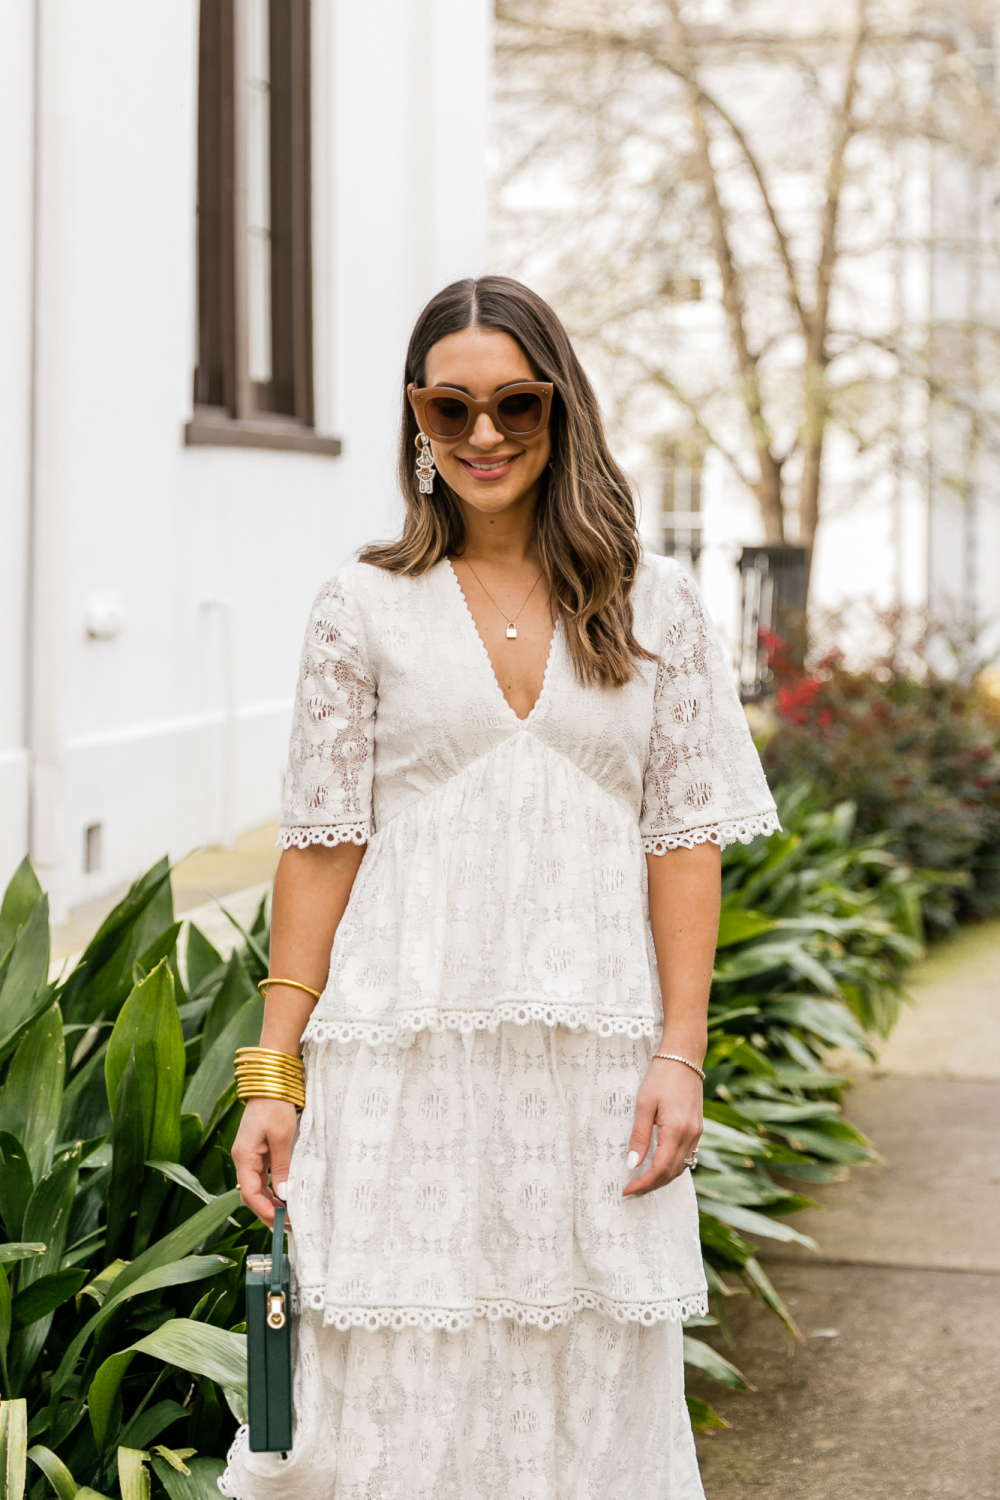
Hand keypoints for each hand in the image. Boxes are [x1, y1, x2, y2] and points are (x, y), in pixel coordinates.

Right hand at [231, 1098, 297, 1226]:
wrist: (272, 1082)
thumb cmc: (275, 1105)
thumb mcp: (282, 1136)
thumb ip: (282, 1167)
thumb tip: (284, 1196)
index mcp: (244, 1156)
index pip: (249, 1193)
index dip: (264, 1210)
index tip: (281, 1222)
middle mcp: (244, 1159)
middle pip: (251, 1195)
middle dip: (268, 1212)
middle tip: (288, 1226)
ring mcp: (251, 1156)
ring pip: (257, 1188)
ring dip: (271, 1203)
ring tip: (289, 1217)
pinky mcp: (260, 1152)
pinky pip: (263, 1178)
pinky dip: (272, 1191)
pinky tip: (285, 1199)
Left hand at [622, 1060, 702, 1197]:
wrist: (684, 1057)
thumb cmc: (661, 1077)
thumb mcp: (643, 1105)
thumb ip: (639, 1137)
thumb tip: (632, 1164)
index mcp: (676, 1131)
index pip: (659, 1169)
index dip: (643, 1184)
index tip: (627, 1191)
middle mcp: (690, 1136)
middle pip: (671, 1173)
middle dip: (651, 1186)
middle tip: (631, 1191)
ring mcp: (697, 1133)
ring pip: (681, 1167)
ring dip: (662, 1178)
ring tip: (642, 1182)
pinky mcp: (698, 1129)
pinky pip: (687, 1156)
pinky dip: (672, 1166)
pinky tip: (659, 1165)